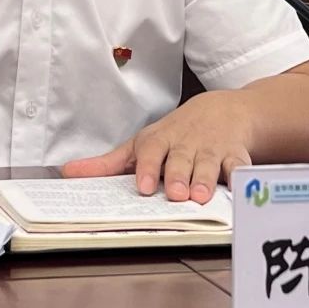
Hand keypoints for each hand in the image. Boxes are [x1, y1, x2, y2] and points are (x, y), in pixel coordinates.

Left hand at [61, 91, 254, 202]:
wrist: (222, 111)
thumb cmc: (175, 134)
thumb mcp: (141, 144)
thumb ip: (108, 164)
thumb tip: (69, 173)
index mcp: (160, 141)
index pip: (151, 151)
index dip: (147, 168)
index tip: (144, 185)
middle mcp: (185, 144)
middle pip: (180, 159)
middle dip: (178, 175)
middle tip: (176, 194)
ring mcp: (211, 149)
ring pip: (209, 164)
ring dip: (205, 179)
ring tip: (200, 196)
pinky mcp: (236, 155)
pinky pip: (239, 165)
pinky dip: (240, 174)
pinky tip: (239, 184)